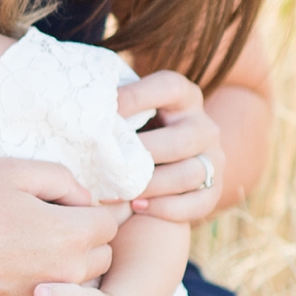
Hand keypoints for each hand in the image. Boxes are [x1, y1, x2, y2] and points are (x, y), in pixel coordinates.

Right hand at [0, 159, 120, 295]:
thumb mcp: (10, 172)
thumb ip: (60, 178)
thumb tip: (83, 198)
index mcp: (69, 234)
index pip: (108, 223)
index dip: (85, 210)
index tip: (58, 207)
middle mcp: (66, 274)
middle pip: (100, 256)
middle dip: (82, 239)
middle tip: (42, 228)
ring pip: (79, 284)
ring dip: (66, 268)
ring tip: (27, 252)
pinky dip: (41, 292)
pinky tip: (10, 275)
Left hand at [119, 70, 224, 224]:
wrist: (159, 161)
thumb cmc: (132, 129)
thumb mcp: (129, 110)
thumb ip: (115, 107)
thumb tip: (82, 105)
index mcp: (183, 96)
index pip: (169, 87)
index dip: (137, 97)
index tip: (106, 111)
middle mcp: (204, 126)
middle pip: (181, 140)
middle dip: (141, 153)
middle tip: (107, 162)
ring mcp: (213, 159)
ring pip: (188, 174)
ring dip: (149, 185)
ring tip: (117, 190)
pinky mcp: (213, 190)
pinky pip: (198, 203)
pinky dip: (166, 208)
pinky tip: (137, 206)